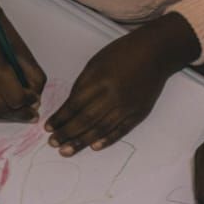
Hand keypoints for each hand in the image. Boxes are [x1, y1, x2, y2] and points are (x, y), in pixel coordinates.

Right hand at [0, 0, 46, 121]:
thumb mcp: (22, 51)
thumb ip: (32, 74)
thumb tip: (36, 96)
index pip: (16, 99)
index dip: (28, 102)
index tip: (36, 100)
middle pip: (3, 110)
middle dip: (20, 115)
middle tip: (32, 114)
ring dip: (9, 115)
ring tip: (21, 112)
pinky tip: (8, 105)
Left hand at [45, 13, 198, 156]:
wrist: (155, 53)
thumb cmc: (123, 54)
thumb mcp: (96, 63)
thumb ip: (82, 85)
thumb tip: (69, 108)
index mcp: (99, 80)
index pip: (74, 104)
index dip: (60, 118)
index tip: (48, 127)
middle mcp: (112, 95)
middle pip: (85, 120)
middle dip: (66, 133)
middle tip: (53, 143)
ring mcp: (127, 106)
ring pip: (100, 129)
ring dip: (81, 142)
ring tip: (66, 150)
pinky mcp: (138, 113)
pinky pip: (120, 130)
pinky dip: (106, 140)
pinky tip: (93, 146)